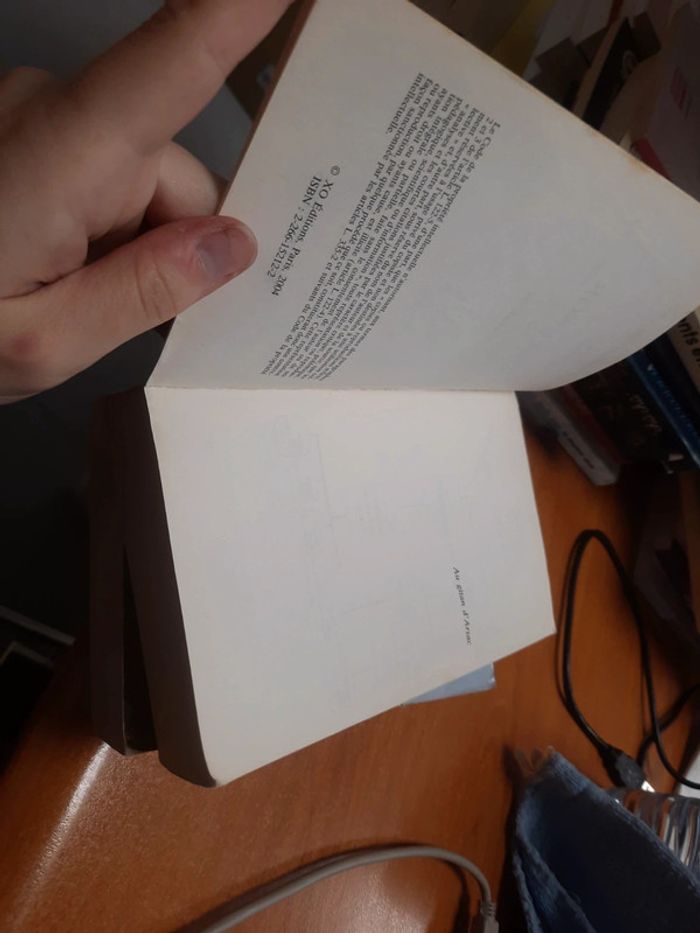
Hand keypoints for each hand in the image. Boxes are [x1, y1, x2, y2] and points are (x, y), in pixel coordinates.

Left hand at [0, 0, 292, 402]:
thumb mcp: (45, 342)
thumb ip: (143, 294)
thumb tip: (231, 247)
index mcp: (60, 157)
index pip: (170, 65)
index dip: (235, 17)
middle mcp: (53, 112)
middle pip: (178, 172)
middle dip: (173, 242)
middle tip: (113, 300)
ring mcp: (41, 116)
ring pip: (149, 180)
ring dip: (134, 239)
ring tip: (74, 288)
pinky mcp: (36, 127)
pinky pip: (115, 175)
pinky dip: (110, 226)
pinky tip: (67, 265)